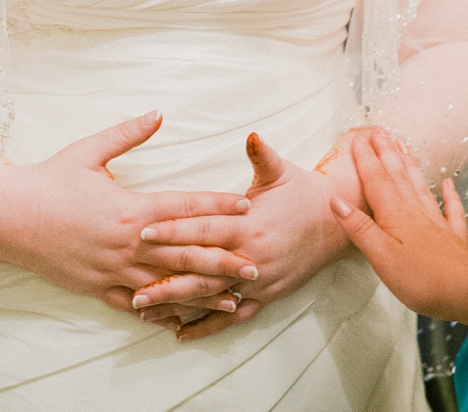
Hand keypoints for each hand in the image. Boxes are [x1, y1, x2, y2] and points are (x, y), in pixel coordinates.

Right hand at [0, 111, 257, 316]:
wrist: (7, 217)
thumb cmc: (48, 180)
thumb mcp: (88, 151)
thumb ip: (128, 134)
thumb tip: (158, 112)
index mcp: (129, 208)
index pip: (184, 207)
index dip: (217, 206)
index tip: (246, 206)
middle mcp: (126, 243)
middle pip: (185, 253)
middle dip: (223, 260)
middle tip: (256, 266)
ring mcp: (112, 270)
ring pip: (166, 285)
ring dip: (201, 292)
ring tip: (233, 299)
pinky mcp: (97, 288)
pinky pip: (136, 305)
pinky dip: (161, 311)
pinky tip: (183, 317)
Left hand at [130, 133, 356, 339]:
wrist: (337, 225)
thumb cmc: (303, 193)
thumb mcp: (282, 170)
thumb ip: (262, 155)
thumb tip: (251, 135)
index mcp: (249, 224)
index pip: (203, 229)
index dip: (173, 230)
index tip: (143, 232)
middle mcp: (251, 256)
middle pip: (201, 269)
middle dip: (165, 278)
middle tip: (131, 286)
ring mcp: (258, 281)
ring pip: (211, 297)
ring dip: (177, 305)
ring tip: (143, 310)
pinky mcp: (265, 296)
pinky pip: (233, 316)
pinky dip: (207, 326)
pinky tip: (180, 332)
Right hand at [333, 128, 467, 325]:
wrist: (463, 290)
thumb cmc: (419, 278)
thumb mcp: (380, 256)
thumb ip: (359, 228)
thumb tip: (337, 201)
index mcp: (394, 215)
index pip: (376, 181)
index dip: (366, 159)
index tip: (358, 139)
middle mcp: (415, 212)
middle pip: (397, 176)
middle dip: (386, 152)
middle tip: (380, 131)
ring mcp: (436, 222)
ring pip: (420, 186)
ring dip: (409, 164)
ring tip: (403, 145)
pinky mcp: (453, 237)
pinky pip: (451, 209)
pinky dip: (449, 194)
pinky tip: (448, 183)